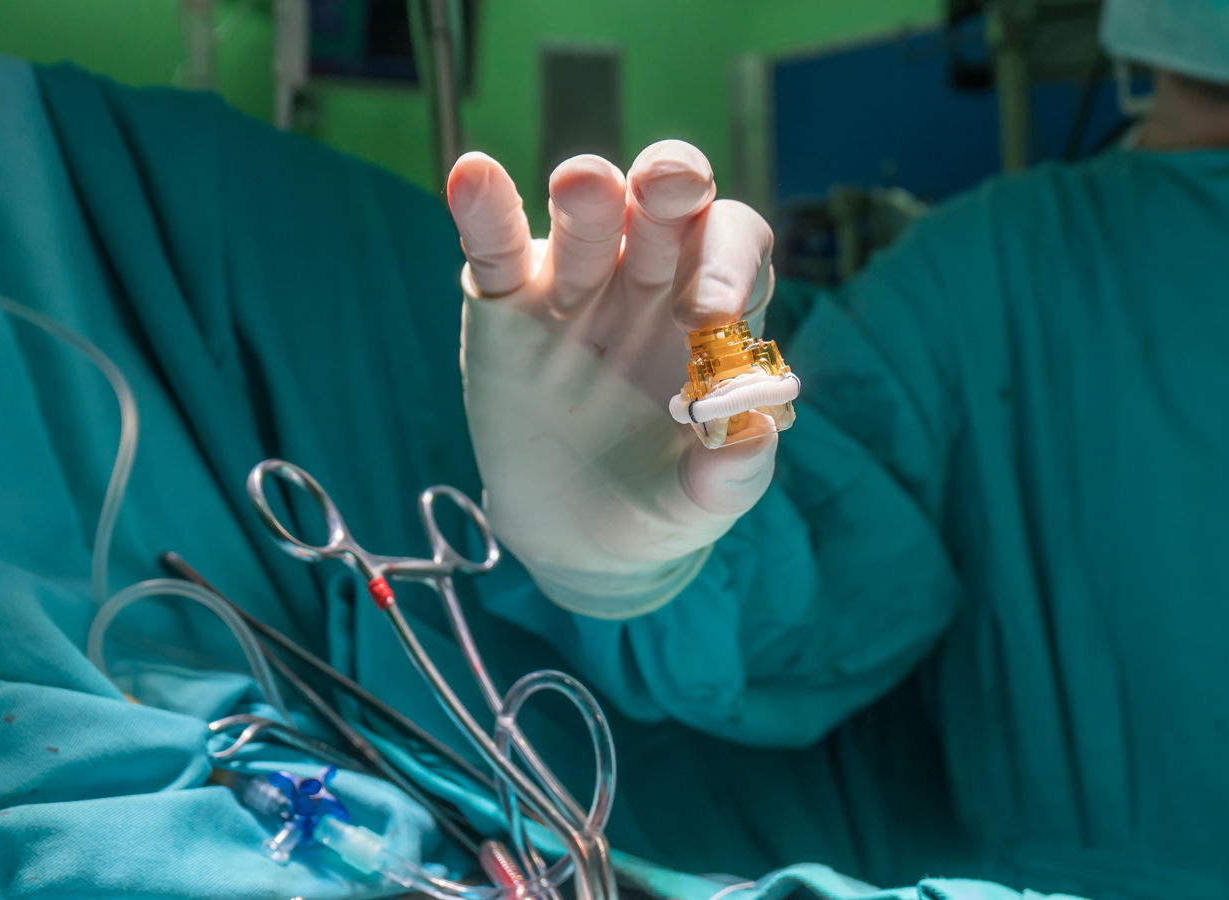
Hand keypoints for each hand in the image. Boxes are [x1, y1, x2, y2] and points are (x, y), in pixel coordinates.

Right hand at [447, 141, 778, 618]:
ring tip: (581, 185)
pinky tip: (471, 175)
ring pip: (585, 215)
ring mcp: (575, 280)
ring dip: (586, 192)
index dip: (725, 265)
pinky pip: (496, 247)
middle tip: (669, 187)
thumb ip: (734, 468)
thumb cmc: (663, 496)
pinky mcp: (505, 302)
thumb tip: (756, 432)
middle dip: (669, 186)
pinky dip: (484, 209)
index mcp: (712, 304)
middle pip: (665, 205)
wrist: (580, 536)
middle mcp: (648, 272)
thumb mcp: (706, 498)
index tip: (710, 316)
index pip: (730, 245)